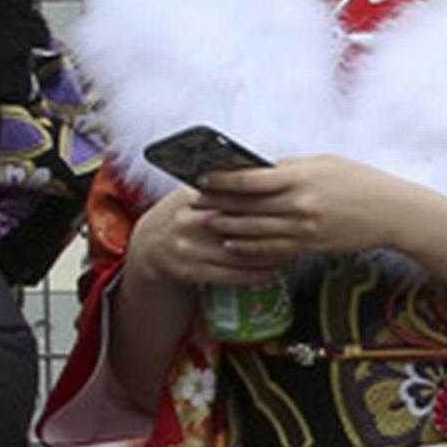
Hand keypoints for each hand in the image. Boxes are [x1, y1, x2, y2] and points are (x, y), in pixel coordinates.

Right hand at [117, 187, 287, 288]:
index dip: (264, 200)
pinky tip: (274, 271)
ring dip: (269, 254)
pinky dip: (256, 274)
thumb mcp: (194, 195)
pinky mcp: (191, 270)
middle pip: (238, 224)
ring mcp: (188, 247)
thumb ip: (222, 187)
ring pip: (239, 253)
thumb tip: (266, 171)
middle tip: (299, 229)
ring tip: (292, 251)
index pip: (233, 196)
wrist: (148, 248)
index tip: (290, 202)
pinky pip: (231, 275)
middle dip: (271, 228)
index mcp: (190, 196)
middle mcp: (187, 220)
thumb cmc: (183, 216)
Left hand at [191, 156, 429, 264]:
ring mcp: (306, 228)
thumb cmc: (362, 181)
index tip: (200, 178)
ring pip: (255, 231)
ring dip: (227, 229)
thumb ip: (290, 168)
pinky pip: (274, 249)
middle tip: (192, 205)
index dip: (220, 180)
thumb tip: (258, 170)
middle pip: (246, 207)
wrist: (395, 212)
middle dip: (216, 206)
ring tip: (206, 226)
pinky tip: (234, 244)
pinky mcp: (313, 245)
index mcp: (301, 178)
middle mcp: (300, 205)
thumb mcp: (325, 164)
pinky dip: (250, 248)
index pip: (249, 179)